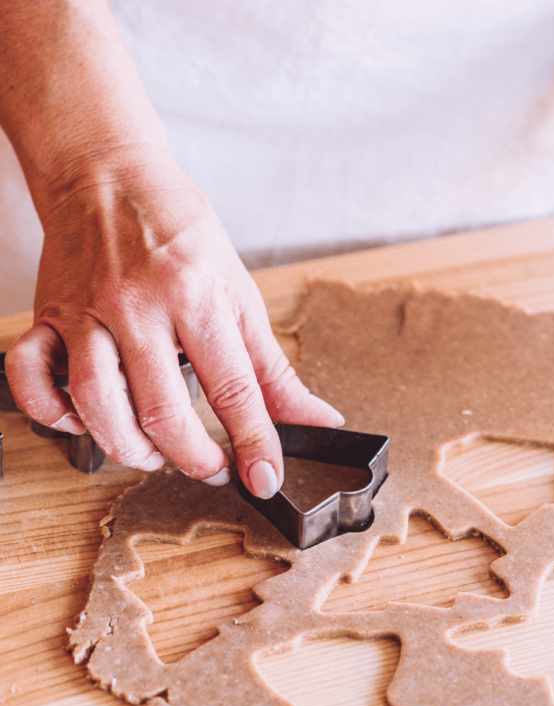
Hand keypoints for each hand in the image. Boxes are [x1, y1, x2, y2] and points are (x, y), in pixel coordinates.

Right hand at [5, 150, 343, 495]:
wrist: (109, 172)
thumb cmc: (180, 232)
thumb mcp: (241, 294)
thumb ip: (274, 367)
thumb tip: (317, 419)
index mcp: (198, 297)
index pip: (234, 388)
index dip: (255, 442)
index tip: (265, 478)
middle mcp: (140, 307)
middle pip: (164, 410)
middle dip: (195, 458)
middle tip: (214, 468)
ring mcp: (87, 312)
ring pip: (98, 403)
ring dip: (130, 448)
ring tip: (157, 455)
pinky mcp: (48, 315)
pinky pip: (29, 375)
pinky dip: (53, 413)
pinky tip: (86, 422)